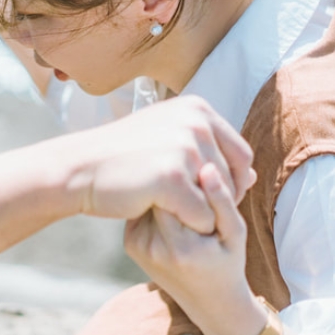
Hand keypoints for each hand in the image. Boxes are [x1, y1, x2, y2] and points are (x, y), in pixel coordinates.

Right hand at [68, 96, 255, 233]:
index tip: (203, 193)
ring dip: (200, 213)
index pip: (241, 154)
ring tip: (169, 207)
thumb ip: (208, 151)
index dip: (232, 181)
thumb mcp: (167, 139)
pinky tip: (162, 214)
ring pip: (219, 200)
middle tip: (183, 205)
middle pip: (235, 178)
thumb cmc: (123, 156)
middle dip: (216, 200)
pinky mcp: (171, 178)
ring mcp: (184, 148)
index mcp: (197, 108)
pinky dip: (188, 226)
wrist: (80, 166)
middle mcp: (195, 122)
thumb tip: (254, 175)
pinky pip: (203, 217)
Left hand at [124, 164, 266, 334]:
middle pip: (155, 193)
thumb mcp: (235, 233)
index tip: (200, 173)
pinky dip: (155, 204)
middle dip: (172, 183)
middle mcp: (152, 247)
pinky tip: (168, 205)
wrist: (207, 302)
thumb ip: (222, 201)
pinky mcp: (130, 243)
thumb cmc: (227, 263)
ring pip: (146, 199)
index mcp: (181, 247)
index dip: (188, 177)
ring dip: (161, 192)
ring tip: (180, 194)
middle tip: (188, 177)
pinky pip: (141, 211)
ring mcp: (136, 246)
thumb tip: (208, 167)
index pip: (174, 192)